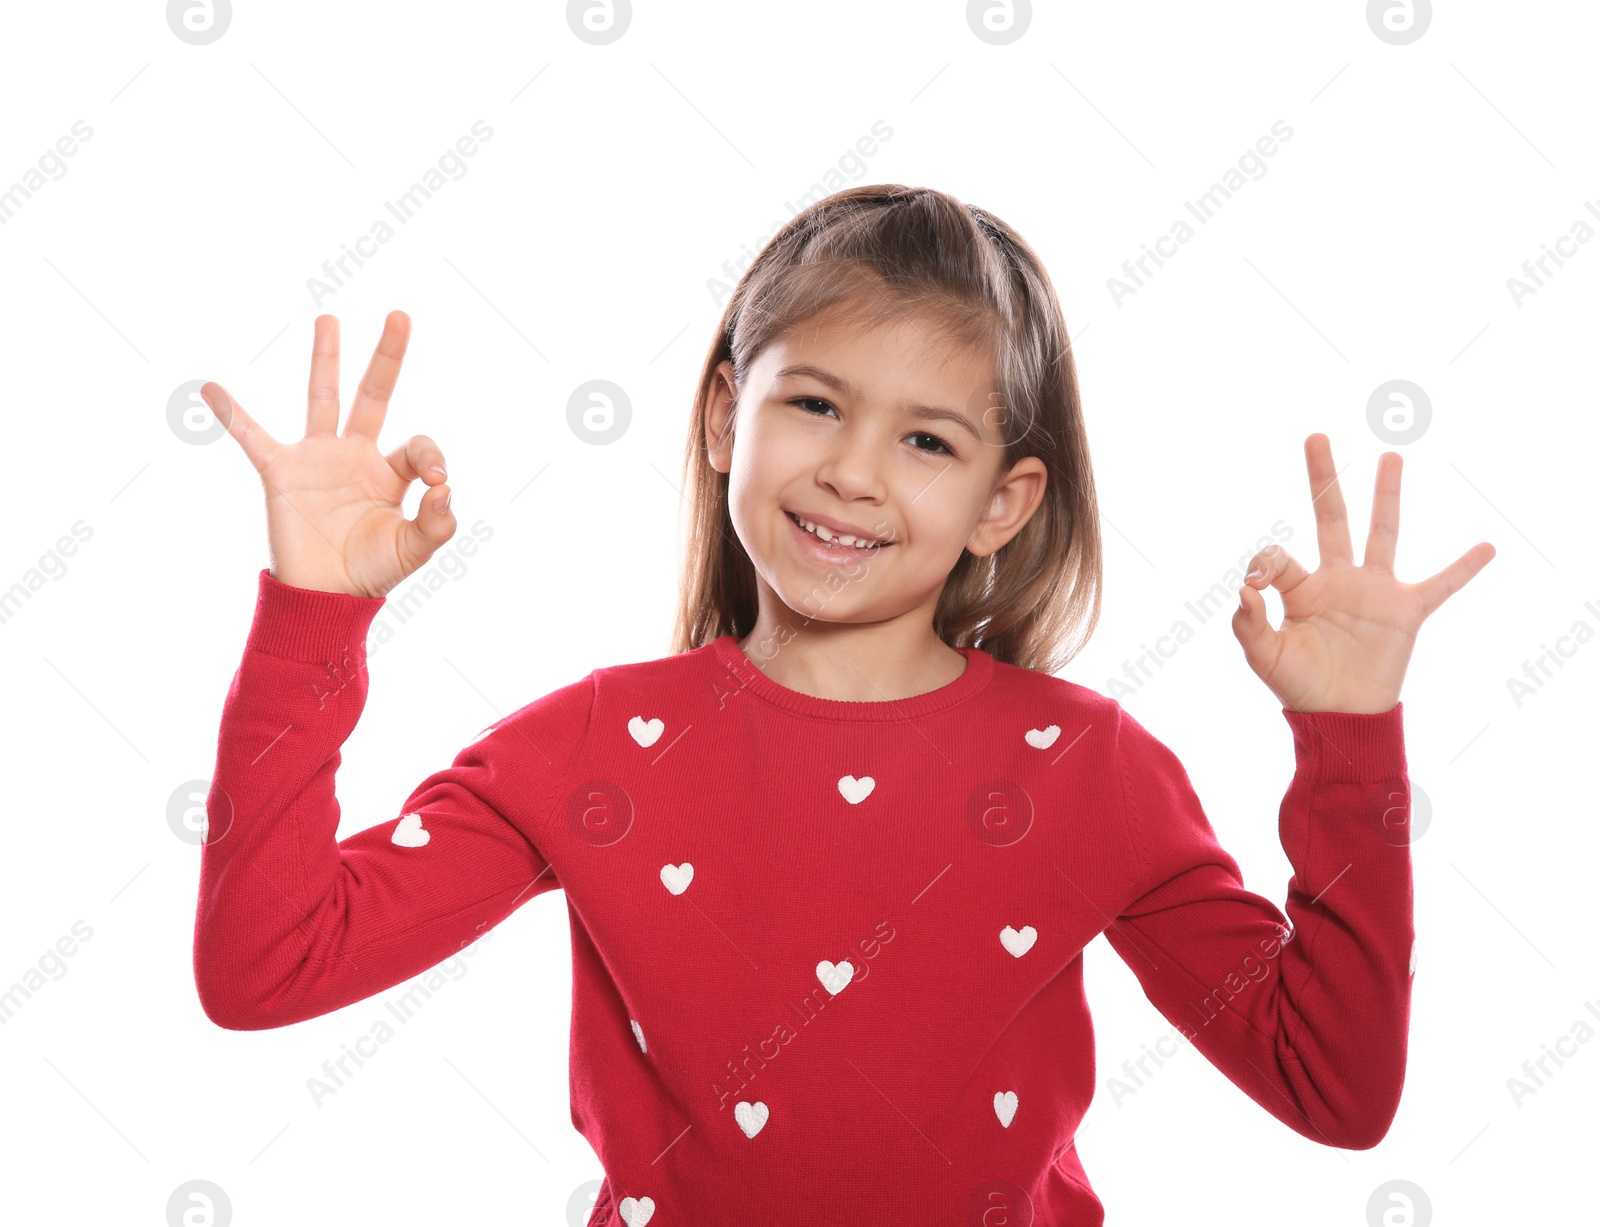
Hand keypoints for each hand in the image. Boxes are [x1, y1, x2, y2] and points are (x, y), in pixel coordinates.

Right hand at [202, 311, 454, 597]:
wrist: (326, 597)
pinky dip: (232, 415)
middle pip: (373, 396)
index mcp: (390, 474)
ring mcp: (317, 460)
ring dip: (326, 359)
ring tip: (329, 319)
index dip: (431, 457)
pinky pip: (253, 438)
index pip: (417, 446)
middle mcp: (355, 456)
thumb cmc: (372, 573)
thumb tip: (445, 487)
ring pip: (322, 399)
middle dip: (387, 358)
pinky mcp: (282, 474)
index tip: (436, 481)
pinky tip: (211, 389)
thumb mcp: (415, 550)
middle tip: (400, 315)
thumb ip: (438, 522)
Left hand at [1230, 433, 1493, 713]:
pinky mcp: (1405, 613)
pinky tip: (1487, 547)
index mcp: (1300, 588)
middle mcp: (1338, 579)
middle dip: (1322, 478)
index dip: (1265, 564)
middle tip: (1315, 436)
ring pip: (1382, 532)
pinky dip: (1463, 569)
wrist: (1339, 718)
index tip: (1253, 587)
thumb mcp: (1264, 657)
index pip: (1279, 557)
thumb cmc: (1299, 686)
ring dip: (1386, 495)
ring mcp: (1374, 591)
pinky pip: (1440, 586)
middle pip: (1331, 517)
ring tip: (1390, 456)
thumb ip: (1248, 625)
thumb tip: (1244, 588)